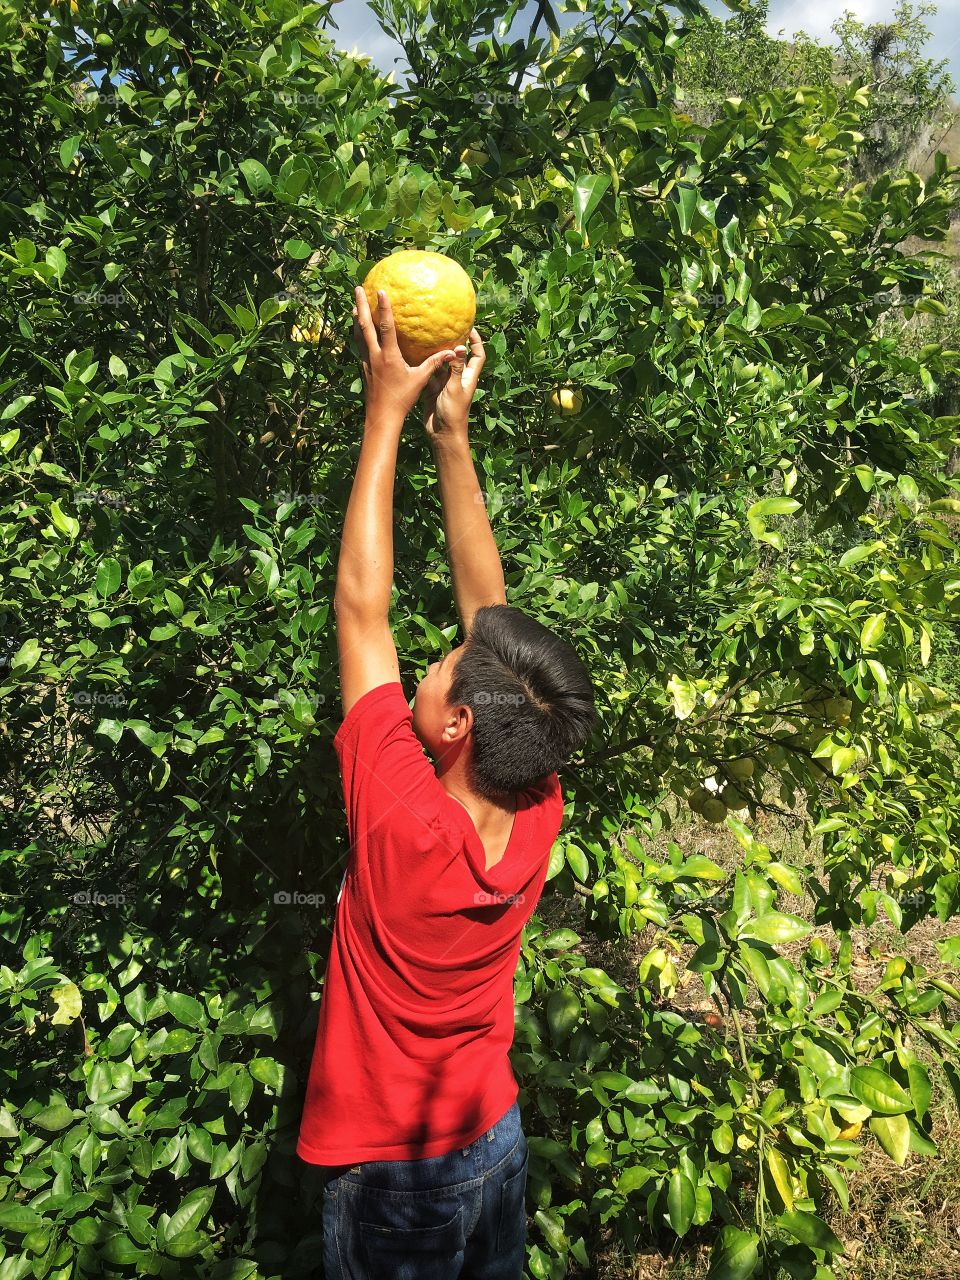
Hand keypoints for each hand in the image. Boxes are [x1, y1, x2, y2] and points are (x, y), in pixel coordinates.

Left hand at [352, 285, 456, 420]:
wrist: (382, 416)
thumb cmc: (402, 399)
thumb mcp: (420, 380)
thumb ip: (434, 363)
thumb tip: (452, 352)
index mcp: (389, 356)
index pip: (385, 326)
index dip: (383, 307)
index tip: (381, 290)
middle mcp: (374, 355)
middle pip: (364, 325)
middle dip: (360, 305)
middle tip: (358, 288)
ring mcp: (366, 360)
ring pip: (358, 333)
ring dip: (356, 317)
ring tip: (354, 303)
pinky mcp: (363, 367)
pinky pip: (359, 344)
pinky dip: (357, 332)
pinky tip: (358, 329)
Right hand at [422, 328, 484, 443]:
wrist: (442, 434)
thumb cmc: (453, 413)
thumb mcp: (454, 388)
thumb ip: (456, 368)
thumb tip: (461, 346)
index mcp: (468, 377)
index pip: (477, 355)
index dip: (476, 341)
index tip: (469, 328)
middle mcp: (457, 378)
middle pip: (457, 357)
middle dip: (452, 343)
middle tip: (442, 329)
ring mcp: (444, 384)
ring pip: (441, 364)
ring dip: (436, 354)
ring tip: (427, 339)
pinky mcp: (432, 390)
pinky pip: (429, 375)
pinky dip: (425, 367)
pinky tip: (416, 356)